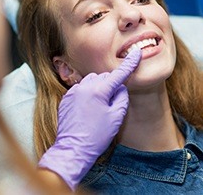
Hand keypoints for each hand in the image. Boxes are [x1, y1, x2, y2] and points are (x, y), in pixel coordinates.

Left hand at [38, 49, 141, 189]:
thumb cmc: (97, 136)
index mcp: (99, 91)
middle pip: (103, 77)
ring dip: (98, 88)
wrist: (73, 150)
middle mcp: (84, 87)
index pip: (118, 74)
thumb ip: (121, 98)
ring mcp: (73, 92)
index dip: (129, 64)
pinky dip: (87, 94)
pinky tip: (88, 110)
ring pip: (91, 82)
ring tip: (99, 108)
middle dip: (111, 85)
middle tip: (112, 103)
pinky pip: (80, 89)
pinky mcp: (66, 99)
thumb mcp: (116, 118)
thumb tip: (120, 87)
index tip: (136, 53)